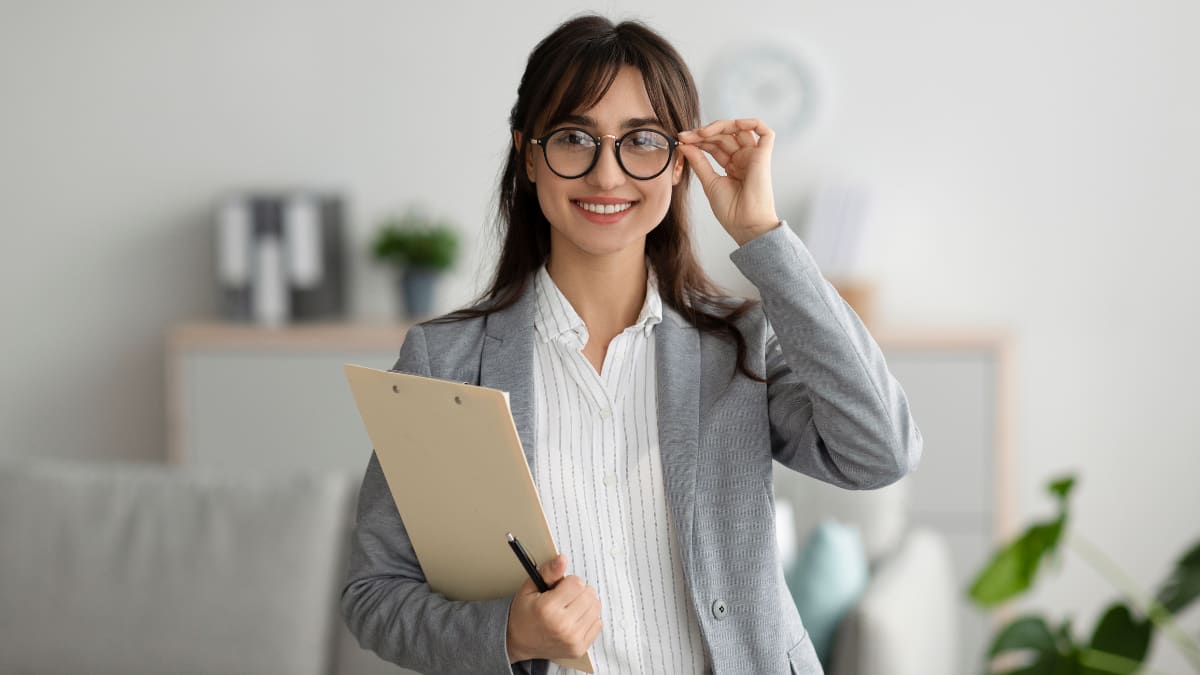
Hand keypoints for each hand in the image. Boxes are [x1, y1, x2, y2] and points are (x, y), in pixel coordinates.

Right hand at [506, 554, 602, 662]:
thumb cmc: (525, 613)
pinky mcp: (579, 648)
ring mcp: (572, 639)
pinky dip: (588, 618)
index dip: (568, 582)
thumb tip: (562, 559)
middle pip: (589, 594)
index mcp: (547, 609)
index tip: (559, 588)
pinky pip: (598, 623)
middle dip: (578, 591)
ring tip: (570, 608)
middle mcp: (561, 625)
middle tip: (565, 598)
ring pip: (596, 607)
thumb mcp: (529, 588)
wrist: (520, 642)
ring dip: (585, 604)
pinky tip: (574, 620)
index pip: (577, 583)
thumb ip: (548, 572)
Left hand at [677, 118, 780, 245]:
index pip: (715, 144)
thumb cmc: (730, 210)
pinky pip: (764, 132)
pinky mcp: (764, 156)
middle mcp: (743, 159)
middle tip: (686, 136)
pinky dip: (751, 122)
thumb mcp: (709, 182)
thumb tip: (684, 144)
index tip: (681, 140)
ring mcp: (754, 156)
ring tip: (700, 133)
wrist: (745, 225)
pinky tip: (733, 123)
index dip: (699, 139)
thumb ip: (698, 162)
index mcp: (732, 166)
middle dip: (704, 133)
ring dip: (719, 126)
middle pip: (724, 135)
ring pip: (739, 129)